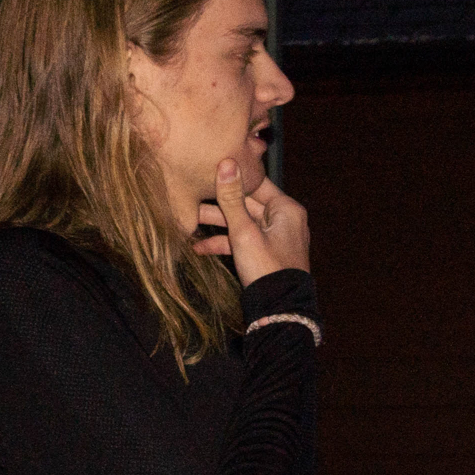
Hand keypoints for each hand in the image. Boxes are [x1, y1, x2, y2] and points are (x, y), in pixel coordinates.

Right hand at [193, 159, 310, 283]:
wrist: (279, 311)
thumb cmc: (266, 268)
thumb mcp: (244, 232)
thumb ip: (232, 199)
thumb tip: (226, 163)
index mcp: (286, 209)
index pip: (256, 184)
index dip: (232, 177)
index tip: (208, 170)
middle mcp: (283, 220)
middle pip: (246, 204)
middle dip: (217, 204)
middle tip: (191, 196)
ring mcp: (274, 238)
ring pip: (241, 223)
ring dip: (216, 225)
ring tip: (188, 220)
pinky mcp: (265, 254)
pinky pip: (243, 242)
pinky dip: (225, 243)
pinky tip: (199, 248)